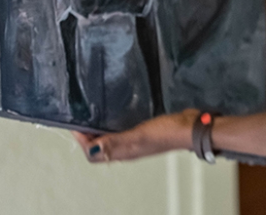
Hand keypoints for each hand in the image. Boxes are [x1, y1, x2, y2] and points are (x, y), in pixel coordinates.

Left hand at [72, 110, 197, 163]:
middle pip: (99, 147)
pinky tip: (114, 112)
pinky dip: (112, 124)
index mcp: (124, 152)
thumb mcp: (138, 135)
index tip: (75, 123)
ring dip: (98, 129)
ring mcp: (135, 140)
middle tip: (81, 117)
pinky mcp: (142, 131)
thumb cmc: (166, 132)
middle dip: (87, 135)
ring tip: (93, 113)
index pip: (93, 153)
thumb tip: (92, 149)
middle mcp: (127, 148)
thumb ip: (116, 142)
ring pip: (109, 138)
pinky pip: (121, 130)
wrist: (190, 127)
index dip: (82, 141)